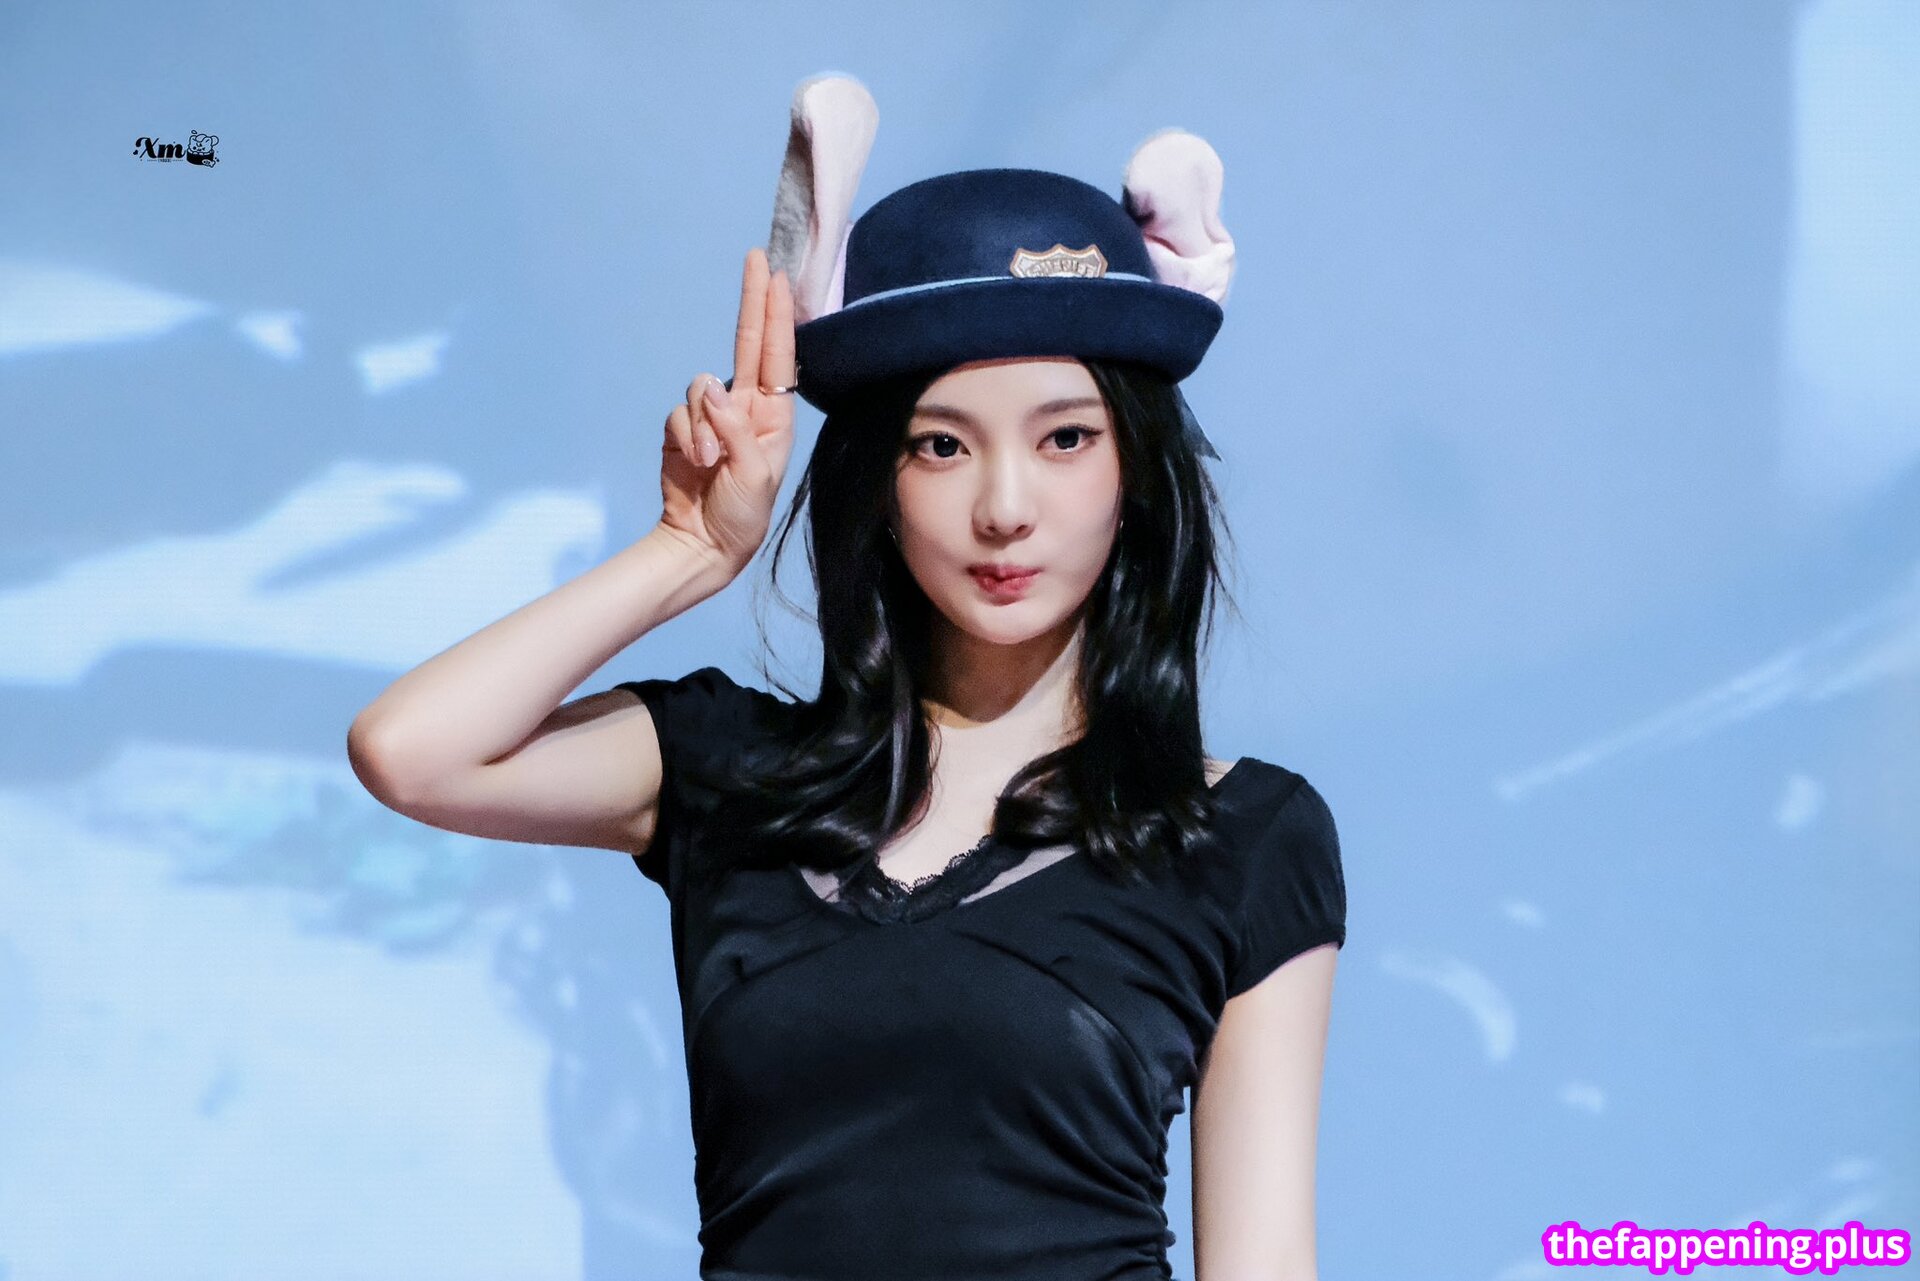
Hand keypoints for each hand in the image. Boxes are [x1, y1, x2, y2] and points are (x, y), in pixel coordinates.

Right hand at [655, 247, 797, 574]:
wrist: (703, 545)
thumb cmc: (742, 516)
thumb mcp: (753, 477)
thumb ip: (736, 430)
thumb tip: (715, 391)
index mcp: (774, 417)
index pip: (777, 356)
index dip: (776, 316)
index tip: (778, 277)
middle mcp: (746, 409)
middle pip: (747, 344)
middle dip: (752, 302)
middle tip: (756, 259)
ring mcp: (712, 417)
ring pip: (700, 386)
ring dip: (702, 423)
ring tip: (708, 461)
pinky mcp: (682, 428)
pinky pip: (678, 413)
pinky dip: (684, 436)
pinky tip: (693, 463)